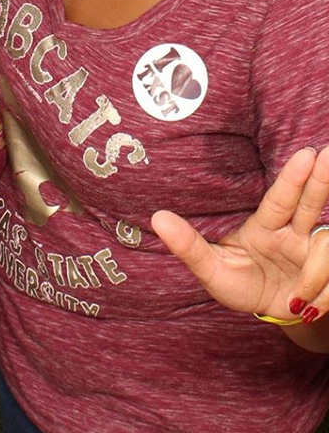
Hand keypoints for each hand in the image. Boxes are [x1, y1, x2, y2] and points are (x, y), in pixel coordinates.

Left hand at [152, 146, 328, 324]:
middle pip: (311, 203)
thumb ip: (189, 246)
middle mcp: (294, 234)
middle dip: (322, 181)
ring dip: (317, 275)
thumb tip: (158, 218)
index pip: (281, 199)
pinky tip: (308, 308)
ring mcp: (313, 252)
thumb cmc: (239, 284)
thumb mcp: (211, 270)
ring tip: (298, 299)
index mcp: (265, 227)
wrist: (268, 314)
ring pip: (327, 247)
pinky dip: (325, 298)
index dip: (295, 178)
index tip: (307, 154)